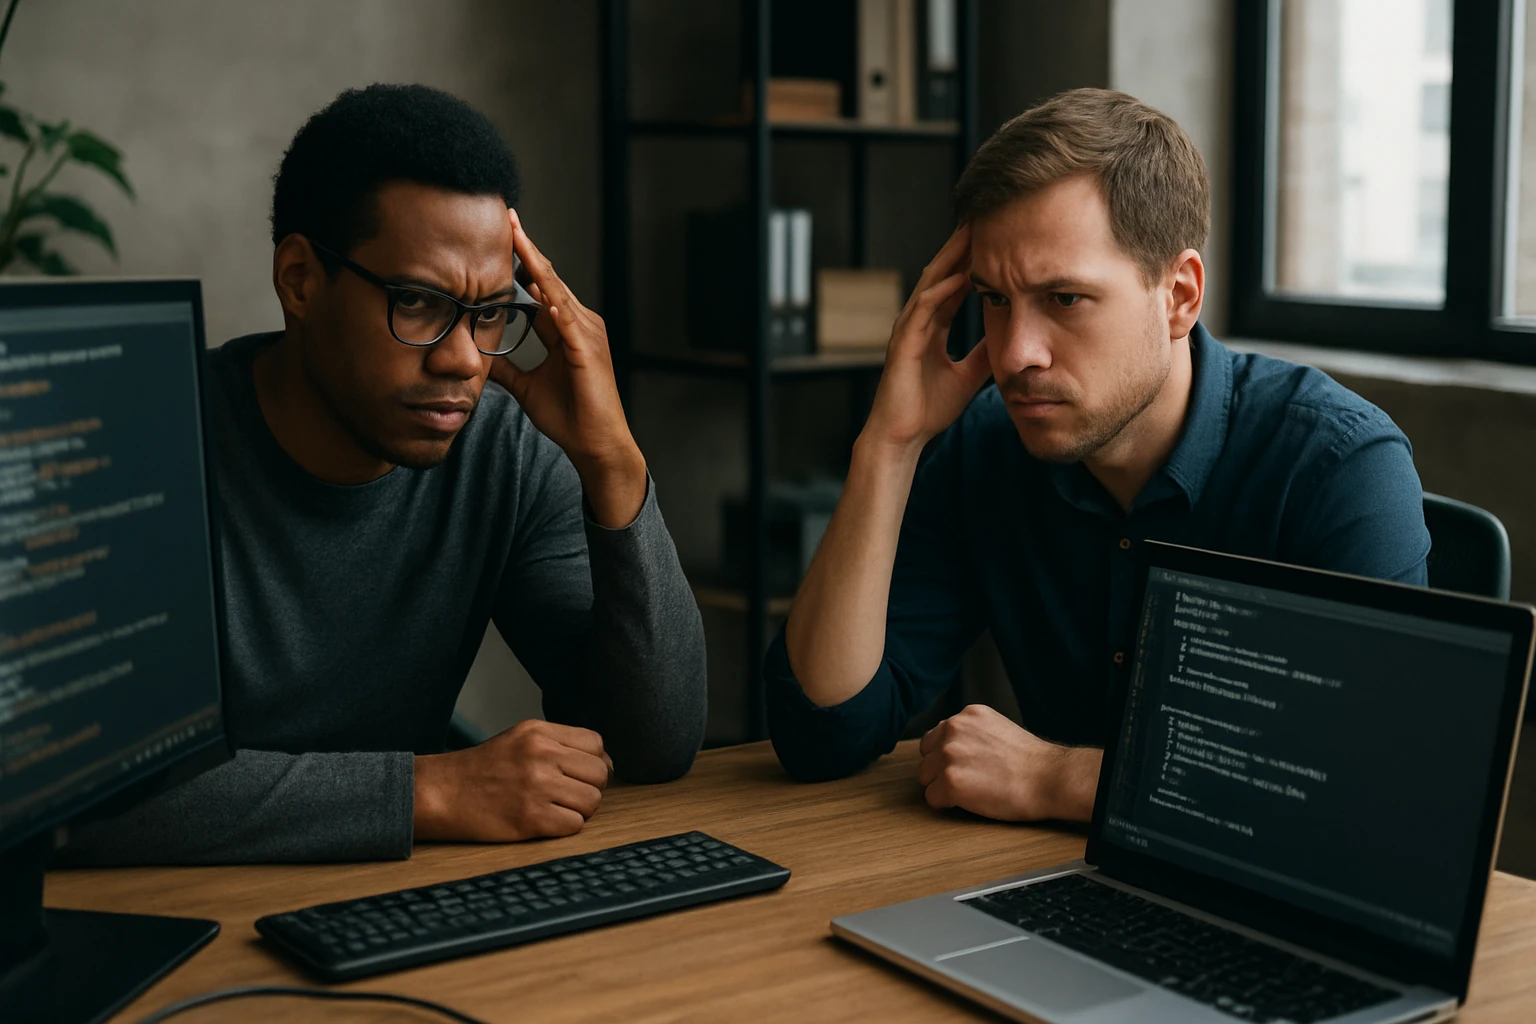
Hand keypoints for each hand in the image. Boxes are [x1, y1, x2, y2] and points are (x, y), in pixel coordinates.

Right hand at [413, 719, 613, 842]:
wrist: (440, 792)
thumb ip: (559, 744)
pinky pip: (575, 825)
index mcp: (539, 732)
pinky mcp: (529, 818)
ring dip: (579, 810)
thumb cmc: (482, 769)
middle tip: (567, 795)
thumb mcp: (519, 738)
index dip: (594, 762)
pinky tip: (544, 822)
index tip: (579, 774)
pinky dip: (564, 827)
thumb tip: (606, 763)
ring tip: (555, 809)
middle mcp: (540, 755)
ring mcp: (536, 787)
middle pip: (600, 773)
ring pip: (592, 801)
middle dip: (590, 788)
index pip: (596, 744)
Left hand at [490, 210, 647, 526]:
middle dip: (527, 248)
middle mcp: (580, 324)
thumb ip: (507, 367)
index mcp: (566, 329)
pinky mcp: (588, 352)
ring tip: (516, 237)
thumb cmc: (570, 418)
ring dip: (536, 263)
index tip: (500, 235)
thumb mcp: (526, 387)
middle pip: (549, 277)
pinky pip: (567, 320)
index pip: (540, 285)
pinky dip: (552, 302)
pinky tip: (536, 285)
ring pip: (557, 290)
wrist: (596, 444)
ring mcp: (587, 335)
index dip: (521, 260)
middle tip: (505, 217)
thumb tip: (479, 356)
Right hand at [862, 226, 992, 452]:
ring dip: (950, 259)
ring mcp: (908, 330)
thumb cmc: (929, 408)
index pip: (954, 284)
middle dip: (961, 247)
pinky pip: (923, 311)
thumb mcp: (968, 374)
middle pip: (941, 274)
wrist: (903, 435)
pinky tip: (959, 277)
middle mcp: (918, 321)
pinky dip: (941, 292)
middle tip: (984, 218)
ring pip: (930, 284)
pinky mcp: (903, 344)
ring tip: (971, 234)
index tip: (996, 239)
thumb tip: (1009, 337)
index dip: (972, 261)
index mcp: (932, 327)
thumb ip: (983, 352)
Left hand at [918, 704, 1102, 821]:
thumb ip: (970, 732)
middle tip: (970, 780)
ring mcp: (949, 754)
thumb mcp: (997, 729)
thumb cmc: (1029, 761)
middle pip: (927, 757)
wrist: (1048, 778)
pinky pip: (932, 798)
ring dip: (943, 787)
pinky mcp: (949, 781)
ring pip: (926, 777)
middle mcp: (953, 729)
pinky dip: (947, 804)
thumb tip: (949, 745)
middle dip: (941, 770)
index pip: (936, 737)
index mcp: (966, 715)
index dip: (947, 756)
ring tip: (973, 791)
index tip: (965, 767)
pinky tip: (971, 801)